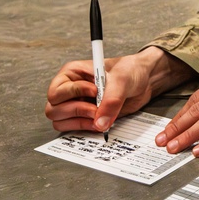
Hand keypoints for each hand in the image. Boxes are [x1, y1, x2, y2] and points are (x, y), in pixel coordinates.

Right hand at [45, 45, 194, 133]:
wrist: (145, 81)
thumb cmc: (130, 71)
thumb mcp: (122, 80)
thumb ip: (111, 100)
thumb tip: (100, 123)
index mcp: (72, 73)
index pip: (57, 91)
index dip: (74, 93)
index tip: (96, 91)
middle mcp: (69, 89)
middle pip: (53, 108)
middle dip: (76, 111)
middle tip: (96, 110)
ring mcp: (76, 103)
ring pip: (59, 120)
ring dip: (78, 122)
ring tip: (99, 117)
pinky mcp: (85, 116)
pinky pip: (72, 128)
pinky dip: (84, 128)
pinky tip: (100, 123)